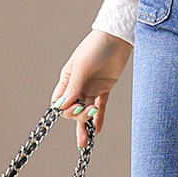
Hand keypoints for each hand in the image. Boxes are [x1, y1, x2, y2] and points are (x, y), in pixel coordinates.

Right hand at [50, 29, 133, 147]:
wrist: (117, 38)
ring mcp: (91, 88)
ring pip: (86, 111)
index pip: (60, 101)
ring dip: (86, 124)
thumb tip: (62, 106)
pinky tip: (97, 130)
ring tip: (88, 138)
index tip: (74, 109)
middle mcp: (77, 85)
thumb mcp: (81, 66)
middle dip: (78, 115)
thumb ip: (73, 87)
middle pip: (73, 109)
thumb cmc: (96, 47)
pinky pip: (101, 107)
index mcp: (67, 79)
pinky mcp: (104, 89)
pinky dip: (99, 119)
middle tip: (88, 112)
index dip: (65, 109)